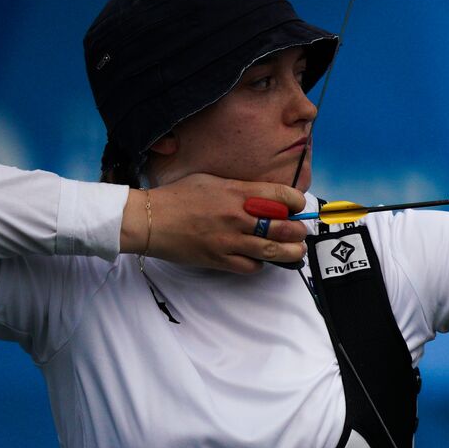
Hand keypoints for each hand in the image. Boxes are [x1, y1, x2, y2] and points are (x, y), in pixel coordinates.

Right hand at [120, 174, 307, 273]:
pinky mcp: (219, 259)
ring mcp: (229, 240)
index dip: (298, 203)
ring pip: (274, 251)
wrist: (148, 219)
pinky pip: (251, 266)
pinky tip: (260, 258)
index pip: (283, 196)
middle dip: (299, 231)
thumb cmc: (178, 196)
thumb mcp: (213, 180)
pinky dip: (260, 264)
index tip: (298, 207)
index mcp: (238, 192)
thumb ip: (241, 188)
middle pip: (284, 227)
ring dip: (291, 252)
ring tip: (296, 250)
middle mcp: (238, 216)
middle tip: (300, 232)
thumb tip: (265, 196)